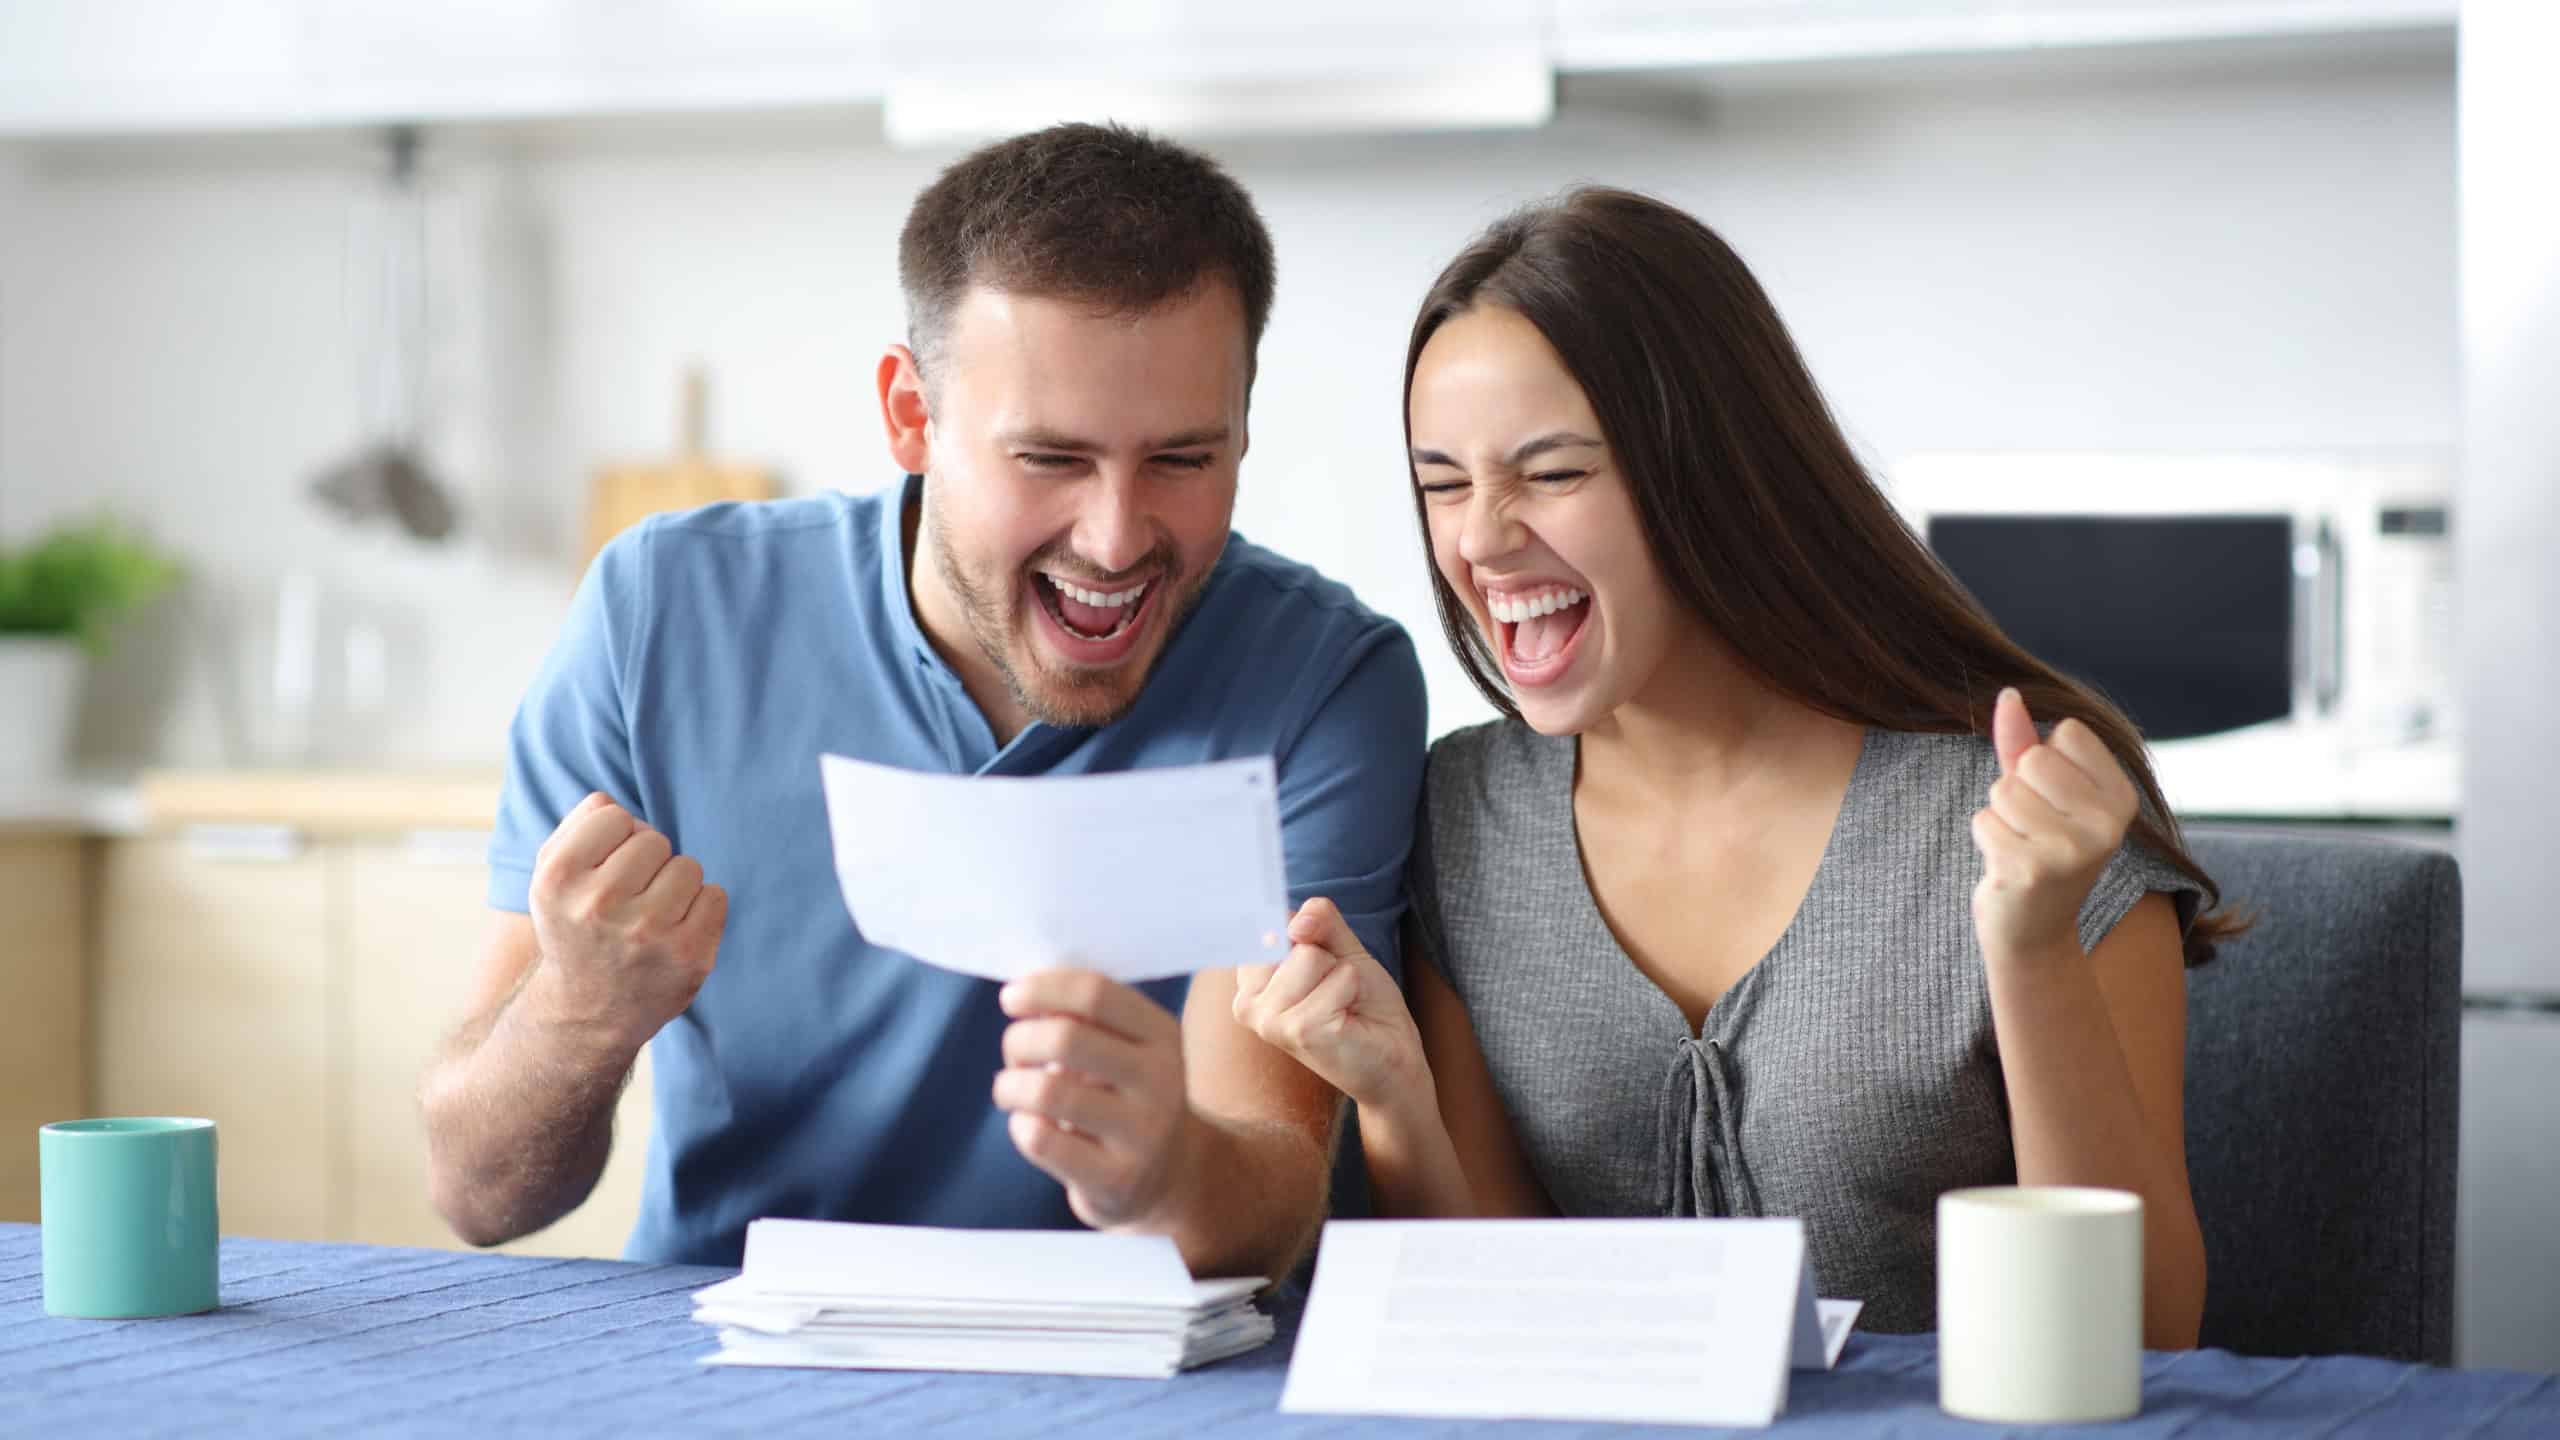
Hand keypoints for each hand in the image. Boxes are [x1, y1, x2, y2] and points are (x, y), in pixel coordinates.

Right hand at [524, 791, 726, 1052]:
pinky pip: (715, 895)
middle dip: (646, 863)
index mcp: (558, 878)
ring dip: (675, 885)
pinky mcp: (688, 956)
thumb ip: (577, 826)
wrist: (587, 1012)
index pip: (615, 816)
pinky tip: (674, 932)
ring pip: (688, 866)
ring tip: (649, 917)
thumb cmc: (574, 928)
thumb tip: (611, 801)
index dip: (615, 839)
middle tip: (627, 900)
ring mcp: (647, 933)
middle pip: (654, 840)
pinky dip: (701, 908)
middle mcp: (599, 905)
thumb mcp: (551, 877)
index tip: (603, 870)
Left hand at [994, 971, 1192, 1231]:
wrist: (1168, 1176)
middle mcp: (1161, 1080)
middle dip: (1020, 1039)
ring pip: (1047, 1092)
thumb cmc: (1123, 1096)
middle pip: (1067, 1038)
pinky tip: (1029, 1125)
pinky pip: (1041, 1140)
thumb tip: (1024, 995)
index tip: (1011, 998)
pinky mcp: (1117, 1179)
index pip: (1096, 994)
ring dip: (1010, 1085)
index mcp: (1162, 1035)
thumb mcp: (1122, 1050)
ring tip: (1010, 1090)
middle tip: (1013, 1051)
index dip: (1043, 989)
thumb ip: (1082, 1018)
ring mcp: (1143, 1134)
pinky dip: (1020, 1126)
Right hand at [1231, 897, 1425, 1109]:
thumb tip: (1299, 923)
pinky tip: (1348, 1018)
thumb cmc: (1362, 1004)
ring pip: (1310, 955)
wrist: (1392, 1056)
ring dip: (1343, 975)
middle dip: (1326, 956)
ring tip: (1342, 1004)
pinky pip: (1339, 978)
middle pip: (1289, 936)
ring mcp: (1269, 1020)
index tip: (1315, 960)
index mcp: (1249, 981)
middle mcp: (1248, 1002)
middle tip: (1336, 991)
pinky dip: (1354, 989)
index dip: (1305, 932)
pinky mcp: (1300, 1031)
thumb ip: (1321, 922)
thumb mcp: (1342, 950)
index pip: (1269, 921)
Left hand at [1970, 688, 2139, 962]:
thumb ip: (2024, 742)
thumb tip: (2008, 693)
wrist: (2034, 932)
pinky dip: (1986, 840)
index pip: (2066, 732)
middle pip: (2032, 759)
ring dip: (1999, 816)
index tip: (2055, 801)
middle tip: (2032, 828)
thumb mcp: (2040, 792)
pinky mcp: (2032, 870)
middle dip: (2016, 788)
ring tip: (2021, 847)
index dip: (2044, 760)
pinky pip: (1984, 821)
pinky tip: (2009, 867)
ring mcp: (2071, 849)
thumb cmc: (2038, 850)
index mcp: (2122, 798)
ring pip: (2003, 790)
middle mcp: (2107, 824)